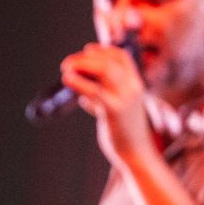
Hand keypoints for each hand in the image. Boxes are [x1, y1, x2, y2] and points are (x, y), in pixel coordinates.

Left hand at [60, 41, 153, 164]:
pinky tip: (67, 80)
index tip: (87, 49)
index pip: (122, 57)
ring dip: (82, 65)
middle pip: (110, 61)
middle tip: (68, 63)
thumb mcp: (120, 110)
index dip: (104, 50)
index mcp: (136, 85)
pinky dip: (79, 82)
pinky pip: (95, 91)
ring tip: (65, 69)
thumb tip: (83, 96)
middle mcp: (133, 88)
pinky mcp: (115, 111)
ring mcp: (125, 99)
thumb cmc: (126, 134)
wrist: (137, 154)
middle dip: (86, 58)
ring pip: (104, 70)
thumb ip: (106, 98)